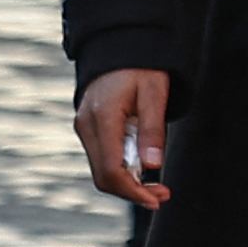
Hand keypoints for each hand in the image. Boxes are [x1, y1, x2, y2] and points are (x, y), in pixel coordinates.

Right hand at [76, 68, 173, 208]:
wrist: (121, 46)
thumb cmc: (141, 66)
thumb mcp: (155, 93)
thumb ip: (152, 129)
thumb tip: (152, 165)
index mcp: (102, 118)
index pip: (111, 169)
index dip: (133, 191)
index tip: (156, 200)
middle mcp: (86, 126)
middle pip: (103, 176)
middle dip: (132, 191)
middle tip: (162, 196)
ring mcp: (85, 128)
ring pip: (102, 169)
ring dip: (128, 182)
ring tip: (158, 187)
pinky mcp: (89, 128)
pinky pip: (103, 157)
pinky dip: (122, 169)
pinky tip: (143, 170)